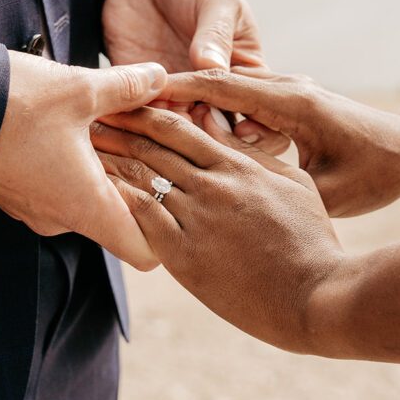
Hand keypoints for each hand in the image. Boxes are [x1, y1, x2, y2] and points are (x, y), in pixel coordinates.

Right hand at [0, 50, 166, 269]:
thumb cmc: (6, 101)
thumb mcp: (78, 88)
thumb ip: (128, 88)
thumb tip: (163, 77)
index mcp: (86, 207)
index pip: (146, 253)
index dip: (167, 230)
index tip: (174, 192)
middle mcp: (63, 220)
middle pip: (122, 223)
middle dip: (139, 185)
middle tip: (152, 143)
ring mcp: (37, 210)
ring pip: (90, 202)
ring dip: (106, 171)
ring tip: (111, 127)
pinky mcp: (17, 194)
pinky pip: (61, 191)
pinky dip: (77, 167)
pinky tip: (76, 129)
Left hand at [91, 105, 345, 351]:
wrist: (315, 296)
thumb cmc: (310, 240)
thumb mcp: (290, 183)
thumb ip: (249, 153)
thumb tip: (215, 124)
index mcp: (238, 165)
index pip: (180, 126)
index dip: (146, 111)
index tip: (122, 103)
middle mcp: (213, 185)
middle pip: (153, 146)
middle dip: (118, 128)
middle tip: (88, 117)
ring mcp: (197, 220)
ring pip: (142, 178)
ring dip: (110, 159)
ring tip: (84, 147)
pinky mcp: (185, 256)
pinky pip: (141, 220)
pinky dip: (118, 200)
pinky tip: (95, 191)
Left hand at [102, 0, 287, 151]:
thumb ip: (215, 33)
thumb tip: (214, 67)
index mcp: (247, 73)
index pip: (260, 113)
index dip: (251, 128)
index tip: (230, 121)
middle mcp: (216, 94)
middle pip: (220, 134)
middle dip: (205, 135)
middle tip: (187, 118)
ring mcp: (180, 97)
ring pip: (181, 134)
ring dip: (169, 134)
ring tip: (157, 122)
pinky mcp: (144, 94)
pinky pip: (144, 118)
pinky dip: (137, 122)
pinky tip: (129, 116)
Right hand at [158, 67, 399, 215]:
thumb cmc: (380, 172)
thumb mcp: (330, 191)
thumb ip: (280, 191)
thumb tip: (231, 204)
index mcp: (292, 103)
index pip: (219, 87)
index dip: (175, 92)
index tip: (136, 100)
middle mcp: (287, 89)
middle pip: (215, 81)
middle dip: (171, 91)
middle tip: (128, 106)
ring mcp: (290, 92)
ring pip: (227, 88)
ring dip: (189, 98)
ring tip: (147, 114)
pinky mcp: (292, 103)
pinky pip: (243, 100)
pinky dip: (213, 108)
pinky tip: (190, 128)